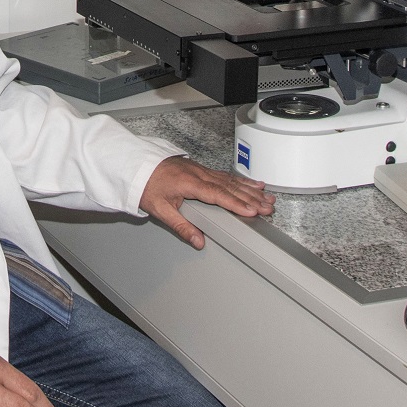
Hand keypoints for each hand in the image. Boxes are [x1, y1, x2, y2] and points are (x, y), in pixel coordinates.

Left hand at [138, 155, 274, 249]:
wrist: (138, 165)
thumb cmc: (147, 185)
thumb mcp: (160, 209)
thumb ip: (180, 226)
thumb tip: (198, 242)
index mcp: (189, 183)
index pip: (218, 195)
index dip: (236, 203)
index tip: (252, 211)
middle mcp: (199, 174)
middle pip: (230, 187)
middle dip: (251, 198)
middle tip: (269, 207)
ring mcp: (202, 171)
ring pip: (231, 181)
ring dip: (251, 190)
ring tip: (268, 198)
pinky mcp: (202, 170)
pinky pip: (227, 176)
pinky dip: (243, 181)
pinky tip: (255, 184)